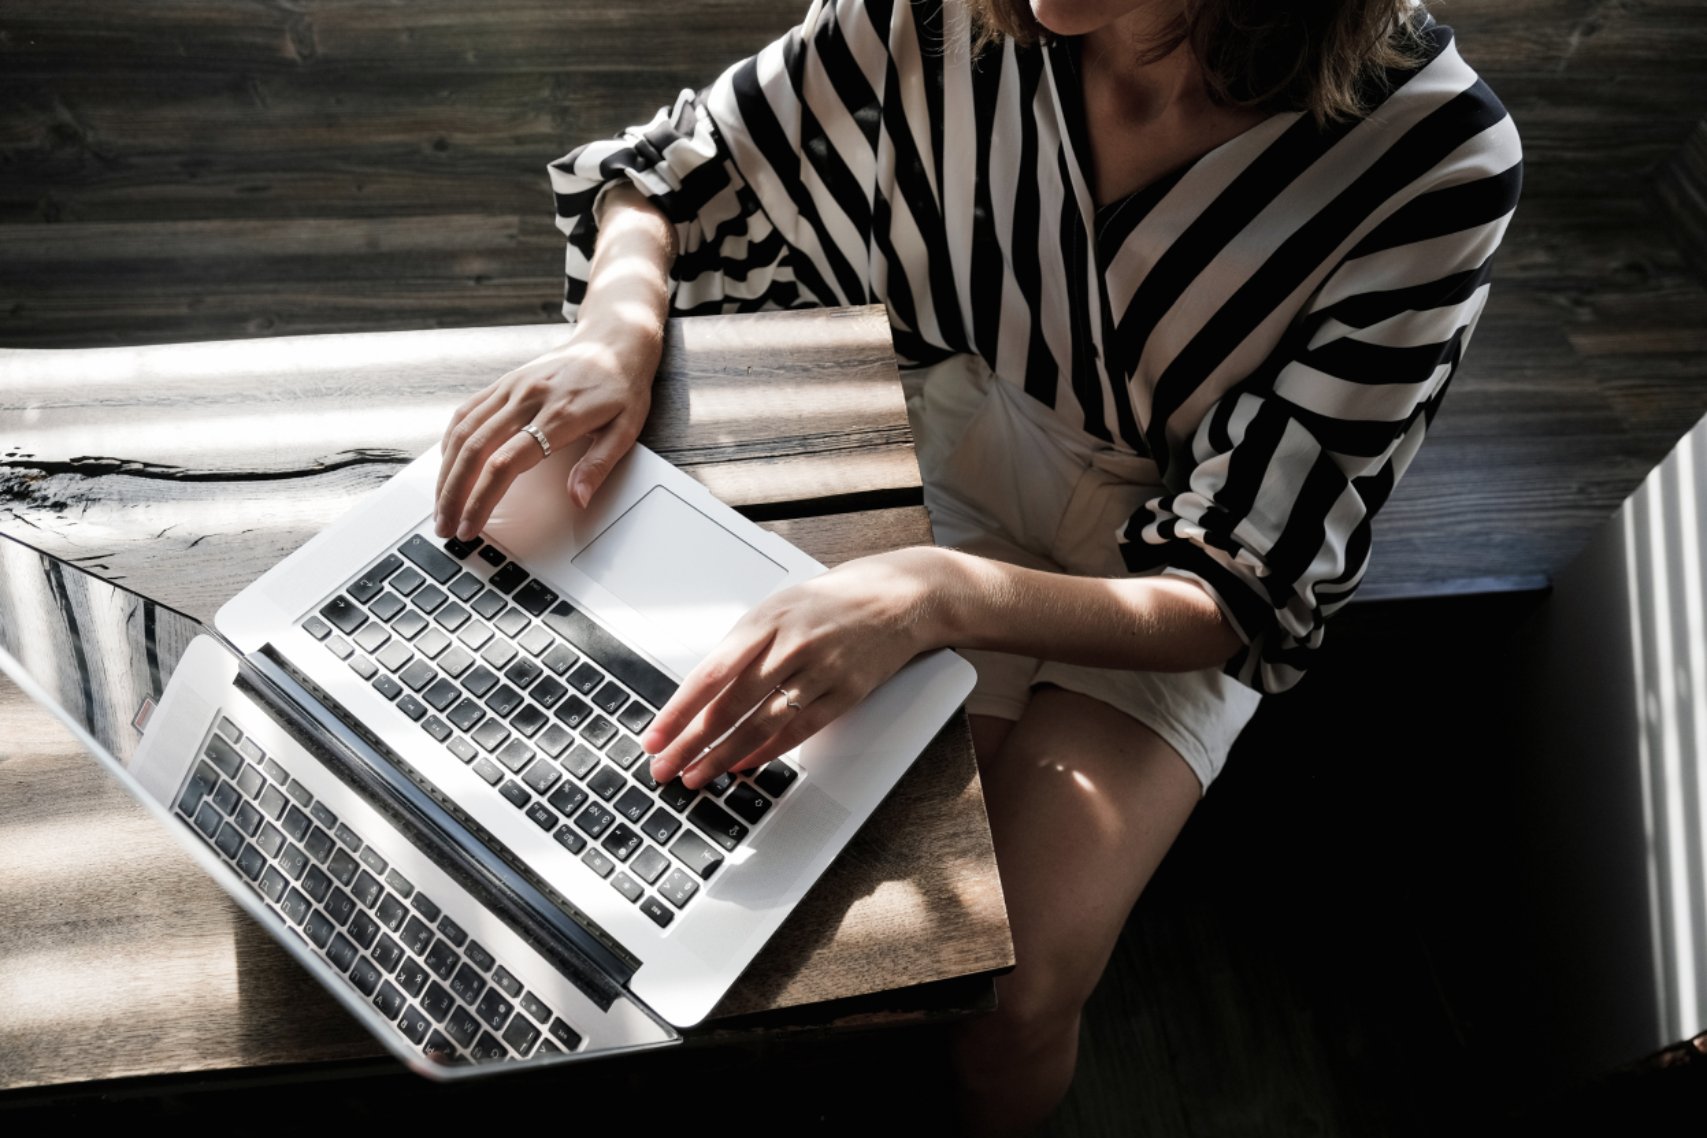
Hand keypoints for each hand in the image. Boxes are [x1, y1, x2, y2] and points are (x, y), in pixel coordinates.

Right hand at [434, 319, 659, 539]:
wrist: (613, 340)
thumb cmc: (622, 387)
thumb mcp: (626, 429)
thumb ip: (599, 465)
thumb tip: (578, 499)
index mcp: (559, 415)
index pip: (506, 464)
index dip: (482, 499)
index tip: (470, 526)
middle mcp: (528, 399)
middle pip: (475, 450)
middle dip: (453, 494)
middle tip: (444, 526)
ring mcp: (512, 388)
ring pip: (463, 431)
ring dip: (446, 472)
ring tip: (440, 505)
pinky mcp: (504, 382)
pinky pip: (466, 412)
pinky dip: (450, 441)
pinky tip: (447, 466)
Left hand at [642, 547, 952, 788]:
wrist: (899, 596)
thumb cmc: (831, 603)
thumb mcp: (779, 607)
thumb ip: (743, 645)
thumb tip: (701, 692)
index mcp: (765, 620)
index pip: (710, 673)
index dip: (679, 710)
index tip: (655, 736)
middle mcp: (791, 645)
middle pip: (730, 704)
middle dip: (691, 742)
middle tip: (664, 767)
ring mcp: (820, 670)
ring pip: (761, 723)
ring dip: (724, 755)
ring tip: (697, 775)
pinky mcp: (846, 692)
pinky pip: (799, 729)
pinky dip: (767, 751)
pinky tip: (743, 764)